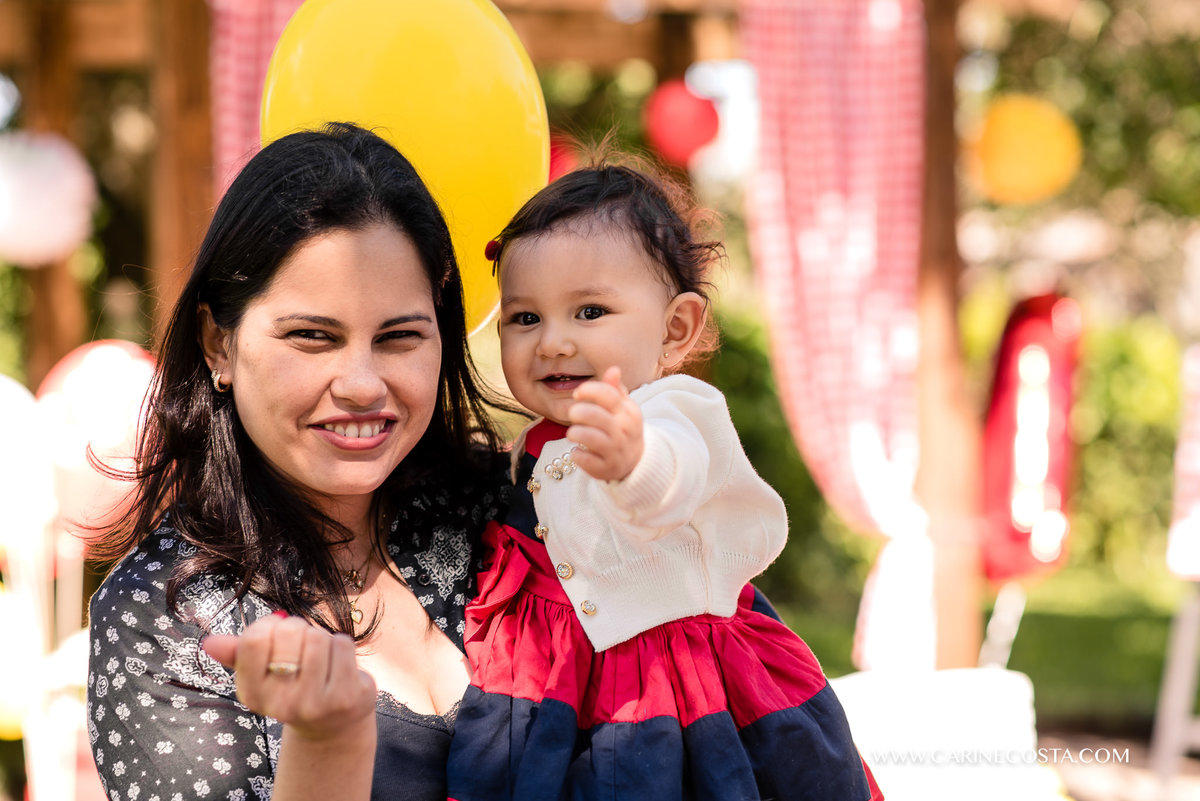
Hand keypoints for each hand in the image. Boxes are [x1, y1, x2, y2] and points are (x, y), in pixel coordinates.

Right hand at [202, 612, 375, 741]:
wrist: (331, 724)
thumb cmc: (294, 686)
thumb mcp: (262, 673)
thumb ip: (237, 654)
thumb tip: (209, 642)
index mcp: (253, 694)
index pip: (254, 639)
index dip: (268, 626)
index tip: (275, 634)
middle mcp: (281, 704)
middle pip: (289, 631)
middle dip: (298, 630)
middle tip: (301, 648)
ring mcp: (315, 703)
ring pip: (318, 637)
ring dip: (321, 639)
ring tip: (319, 658)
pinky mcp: (346, 697)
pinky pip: (342, 645)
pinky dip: (340, 646)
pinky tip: (338, 665)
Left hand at [567, 366, 642, 481]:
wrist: (636, 461)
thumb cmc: (622, 428)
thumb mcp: (623, 408)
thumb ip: (615, 389)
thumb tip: (613, 368)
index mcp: (629, 412)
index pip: (608, 394)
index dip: (588, 390)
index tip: (578, 393)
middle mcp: (624, 431)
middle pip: (594, 415)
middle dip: (577, 412)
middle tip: (573, 414)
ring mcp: (616, 450)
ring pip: (589, 437)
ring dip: (575, 433)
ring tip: (573, 433)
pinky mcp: (606, 468)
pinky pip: (585, 459)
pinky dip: (577, 454)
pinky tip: (578, 451)